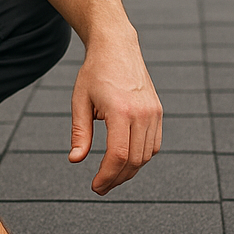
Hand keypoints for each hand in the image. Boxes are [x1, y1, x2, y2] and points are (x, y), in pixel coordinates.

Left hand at [70, 39, 162, 194]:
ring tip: (111, 176)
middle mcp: (142, 113)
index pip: (118, 155)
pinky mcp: (158, 112)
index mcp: (121, 110)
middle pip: (134, 160)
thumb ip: (79, 133)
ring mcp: (154, 113)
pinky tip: (126, 161)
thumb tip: (75, 160)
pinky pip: (154, 144)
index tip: (95, 186)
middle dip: (117, 178)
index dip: (107, 176)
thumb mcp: (79, 101)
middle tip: (100, 187)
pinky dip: (141, 157)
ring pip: (146, 155)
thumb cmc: (95, 72)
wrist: (116, 47)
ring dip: (130, 171)